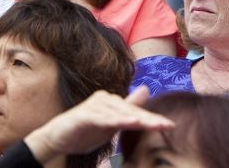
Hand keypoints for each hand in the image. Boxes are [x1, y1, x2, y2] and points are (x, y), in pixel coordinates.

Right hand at [24, 86, 173, 163]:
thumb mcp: (111, 124)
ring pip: (118, 113)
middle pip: (130, 111)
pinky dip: (113, 121)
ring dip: (134, 118)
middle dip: (149, 119)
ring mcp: (94, 106)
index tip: (171, 126)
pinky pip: (101, 118)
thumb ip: (128, 109)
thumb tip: (146, 90)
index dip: (153, 119)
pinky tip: (125, 123)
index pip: (136, 112)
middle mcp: (105, 100)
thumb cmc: (85, 131)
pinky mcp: (83, 115)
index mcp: (113, 102)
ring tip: (149, 124)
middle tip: (166, 125)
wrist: (57, 138)